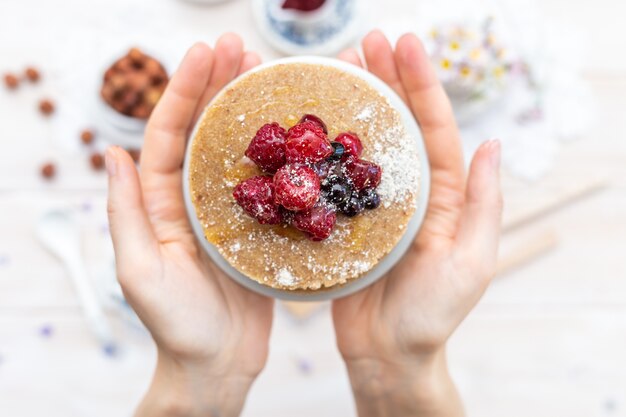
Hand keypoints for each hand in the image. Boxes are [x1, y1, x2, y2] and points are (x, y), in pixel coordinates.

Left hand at [105, 34, 270, 416]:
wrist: (216, 365)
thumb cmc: (176, 326)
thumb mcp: (140, 272)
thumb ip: (126, 213)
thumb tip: (112, 151)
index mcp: (160, 203)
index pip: (168, 135)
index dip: (185, 91)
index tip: (206, 54)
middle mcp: (192, 199)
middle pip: (203, 130)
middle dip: (218, 85)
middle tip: (241, 47)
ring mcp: (228, 210)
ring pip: (236, 148)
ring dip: (248, 108)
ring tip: (266, 70)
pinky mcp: (259, 226)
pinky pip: (267, 180)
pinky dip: (277, 150)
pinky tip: (295, 128)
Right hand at [333, 31, 502, 415]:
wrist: (386, 353)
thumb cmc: (431, 316)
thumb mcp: (471, 262)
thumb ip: (481, 205)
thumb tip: (490, 145)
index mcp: (441, 195)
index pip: (433, 129)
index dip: (419, 85)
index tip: (402, 43)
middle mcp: (406, 192)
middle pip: (396, 125)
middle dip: (384, 79)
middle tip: (363, 41)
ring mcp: (370, 204)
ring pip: (361, 143)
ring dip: (351, 103)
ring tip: (335, 67)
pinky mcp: (339, 220)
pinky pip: (330, 177)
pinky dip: (319, 147)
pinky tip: (305, 123)